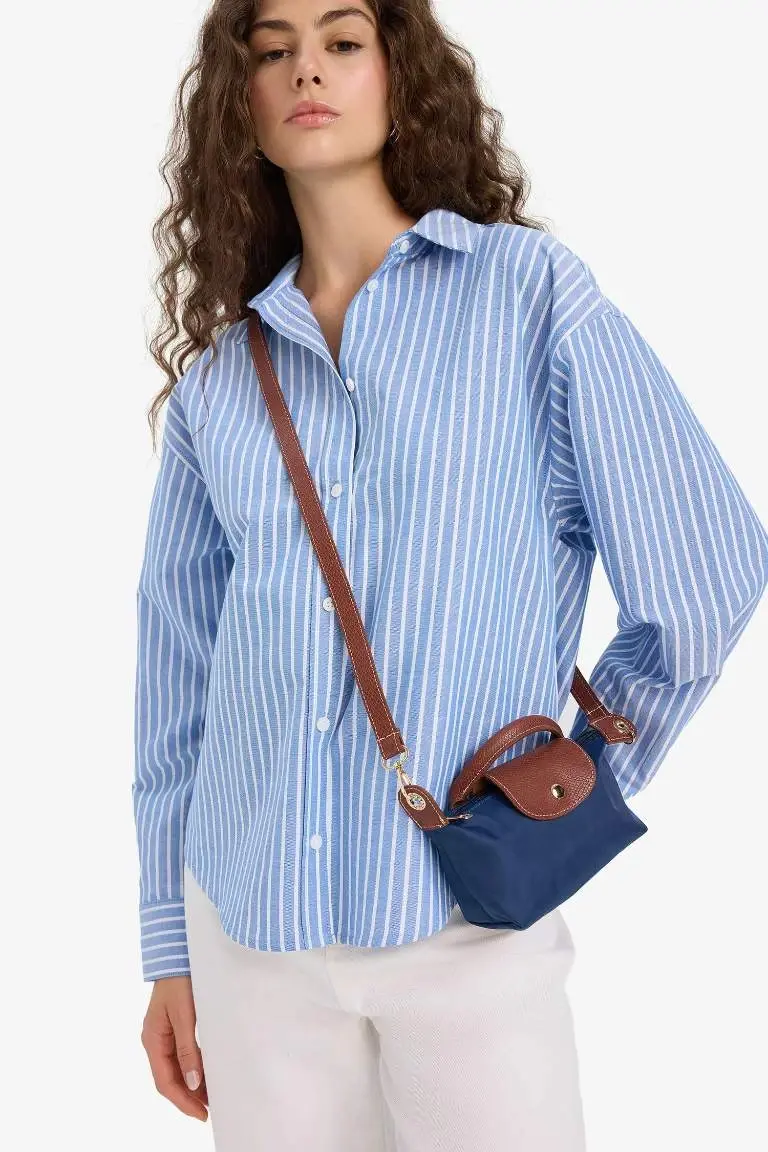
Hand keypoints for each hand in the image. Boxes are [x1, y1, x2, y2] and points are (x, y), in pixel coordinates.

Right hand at [141, 975, 208, 1121]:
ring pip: (175, 1068)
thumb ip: (188, 1049)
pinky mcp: (174, 1026)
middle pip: (169, 1078)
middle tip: (209, 1111)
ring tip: (211, 1097)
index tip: (201, 1114)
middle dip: (187, 1097)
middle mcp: (155, 1040)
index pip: (165, 1081)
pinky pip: (181, 1055)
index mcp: (153, 1039)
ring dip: (191, 1084)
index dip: (182, 1100)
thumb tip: (192, 1083)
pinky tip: (205, 1074)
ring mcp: (164, 1034)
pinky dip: (193, 1068)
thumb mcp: (185, 1015)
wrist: (178, 953)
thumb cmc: (180, 980)